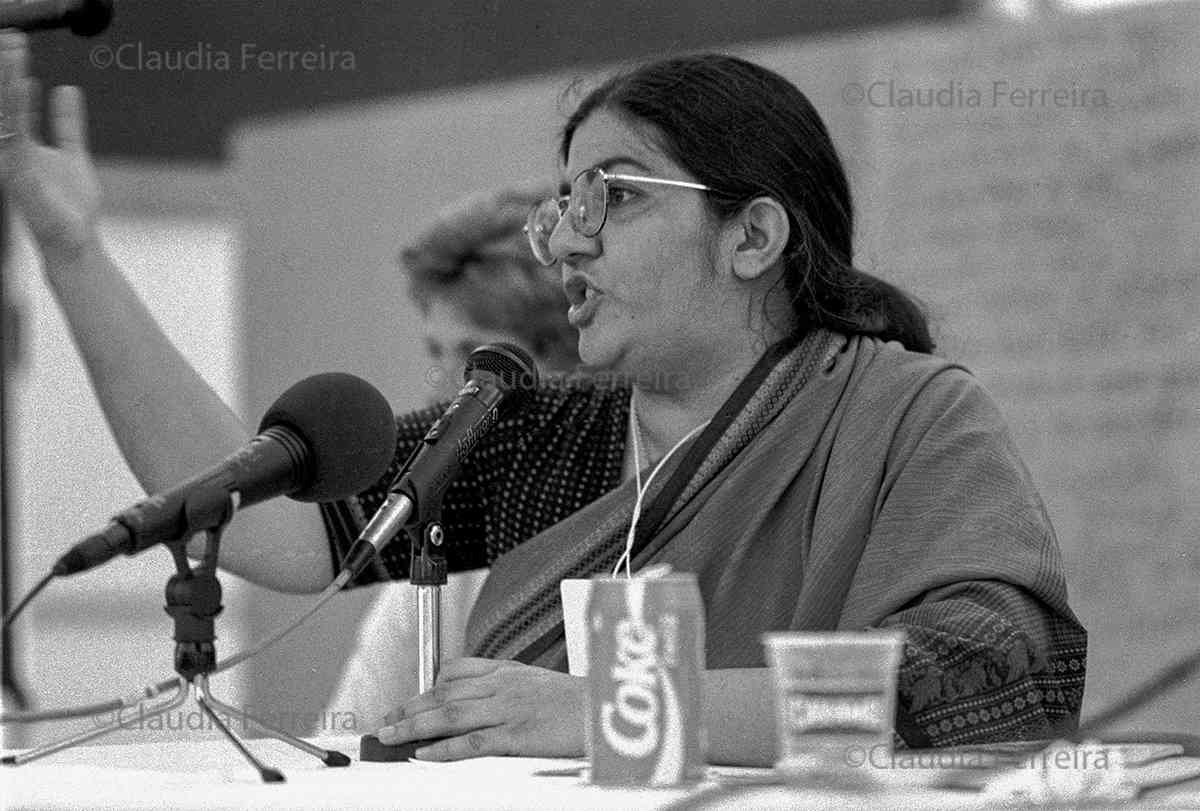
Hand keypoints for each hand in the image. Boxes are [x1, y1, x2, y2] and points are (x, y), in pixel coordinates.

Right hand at [0, 30, 100, 255]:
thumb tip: (67, 89)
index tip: (18, 46)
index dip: (13, 74)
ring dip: (9, 81)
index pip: (12, 103)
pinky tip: (26, 86)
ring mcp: (13, 163)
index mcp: (21, 146)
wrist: (74, 242)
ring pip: (6, 114)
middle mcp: (12, 152)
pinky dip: (21, 109)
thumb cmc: (70, 206)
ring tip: (15, 51)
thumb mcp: (72, 153)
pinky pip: (17, 136)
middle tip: (13, 39)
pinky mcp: (20, 175)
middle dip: (6, 70)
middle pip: (4, 104)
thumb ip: (68, 124)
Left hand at [376, 657, 585, 760]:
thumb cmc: (584, 702)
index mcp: (510, 671)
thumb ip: (514, 689)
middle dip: (410, 706)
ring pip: (450, 714)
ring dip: (414, 725)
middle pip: (444, 693)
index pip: (457, 671)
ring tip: (390, 736)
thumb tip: (488, 702)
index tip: (409, 699)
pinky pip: (473, 742)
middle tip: (385, 719)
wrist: (613, 708)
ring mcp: (509, 708)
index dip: (426, 686)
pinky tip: (425, 754)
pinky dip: (445, 749)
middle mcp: (504, 686)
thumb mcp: (544, 685)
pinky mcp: (518, 734)